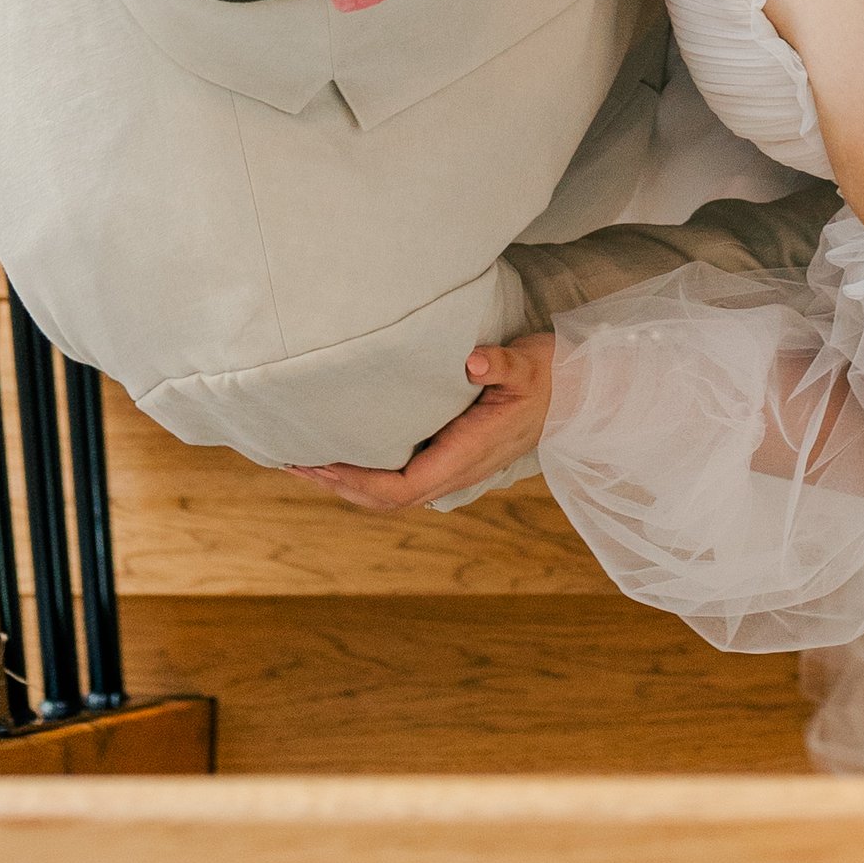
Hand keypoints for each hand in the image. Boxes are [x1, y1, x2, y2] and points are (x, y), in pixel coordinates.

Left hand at [287, 336, 555, 512]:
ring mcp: (450, 468)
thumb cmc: (545, 376)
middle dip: (337, 485)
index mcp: (466, 456)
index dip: (357, 482)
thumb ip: (501, 363)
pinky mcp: (447, 456)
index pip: (401, 488)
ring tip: (304, 459)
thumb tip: (473, 362)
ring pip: (388, 494)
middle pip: (384, 500)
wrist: (570, 394)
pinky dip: (363, 473)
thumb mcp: (528, 364)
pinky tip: (342, 452)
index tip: (320, 462)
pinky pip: (397, 476)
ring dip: (346, 483)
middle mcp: (454, 470)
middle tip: (292, 460)